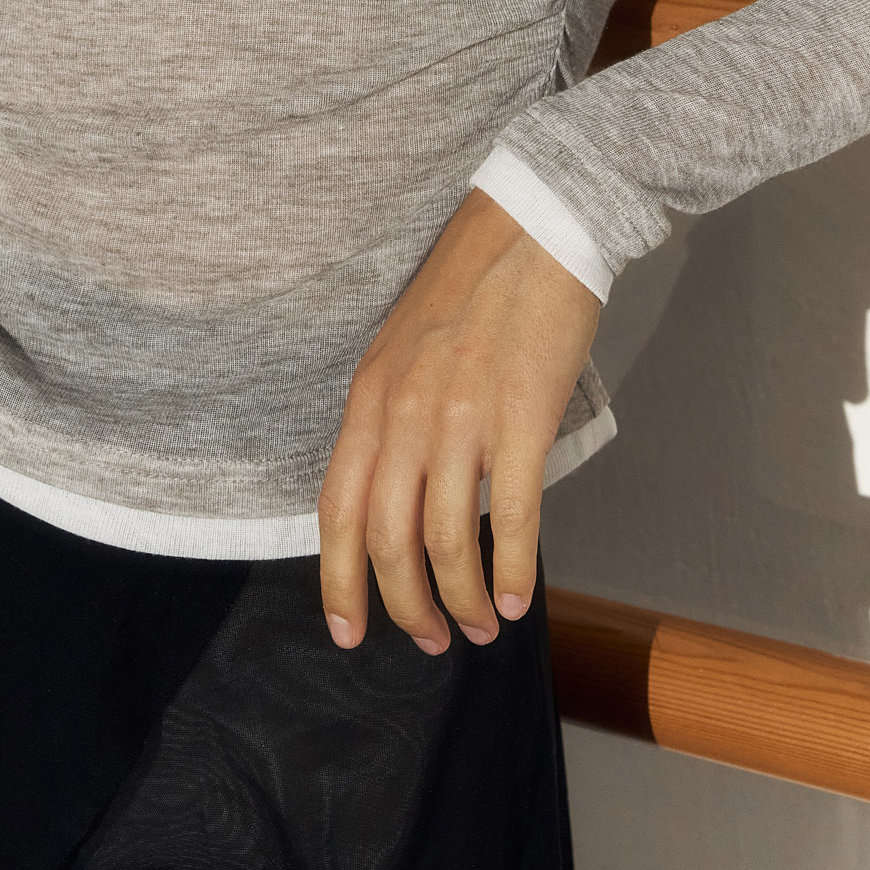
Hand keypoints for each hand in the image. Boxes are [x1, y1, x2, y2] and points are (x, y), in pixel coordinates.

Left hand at [317, 186, 600, 653]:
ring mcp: (463, 417)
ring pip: (447, 539)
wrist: (533, 229)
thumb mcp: (401, 348)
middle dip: (406, 605)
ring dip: (461, 599)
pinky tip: (515, 597)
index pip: (336, 509)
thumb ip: (389, 417)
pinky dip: (510, 570)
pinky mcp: (523, 418)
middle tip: (428, 640)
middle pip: (387, 539)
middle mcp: (406, 412)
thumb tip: (392, 494)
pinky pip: (513, 517)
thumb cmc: (470, 287)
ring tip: (480, 626)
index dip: (338, 581)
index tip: (348, 632)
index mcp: (370, 396)